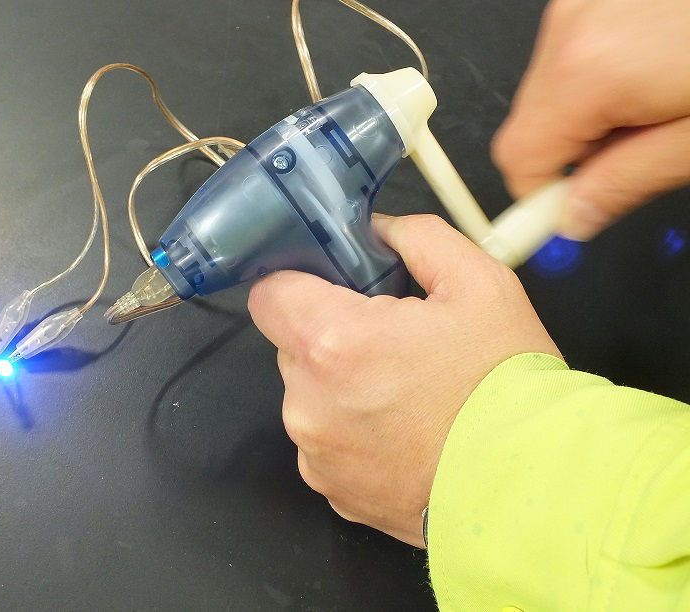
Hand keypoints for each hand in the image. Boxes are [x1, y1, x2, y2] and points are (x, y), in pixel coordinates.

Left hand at [248, 215, 560, 546]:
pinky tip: (404, 432)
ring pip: (310, 395)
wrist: (531, 486)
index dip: (296, 282)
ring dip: (343, 386)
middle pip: (292, 345)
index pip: (268, 294)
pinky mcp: (332, 488)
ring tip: (407, 393)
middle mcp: (311, 403)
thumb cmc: (507, 393)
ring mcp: (318, 452)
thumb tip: (382, 231)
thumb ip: (418, 239)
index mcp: (335, 343)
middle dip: (331, 335)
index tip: (324, 284)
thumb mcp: (480, 284)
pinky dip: (354, 432)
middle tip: (392, 341)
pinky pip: (326, 442)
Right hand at [492, 0, 689, 239]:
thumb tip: (576, 216)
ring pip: (553, 88)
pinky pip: (576, 53)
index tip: (556, 222)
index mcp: (591, 68)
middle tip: (626, 167)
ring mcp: (586, 1)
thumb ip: (626, 185)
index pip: (519, 159)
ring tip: (658, 107)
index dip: (536, 200)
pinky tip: (656, 75)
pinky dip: (604, 79)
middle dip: (569, 155)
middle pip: (531, 122)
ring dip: (590, 115)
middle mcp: (576, 24)